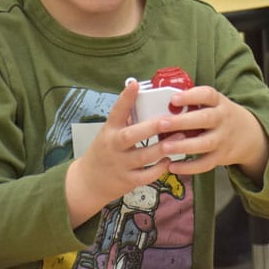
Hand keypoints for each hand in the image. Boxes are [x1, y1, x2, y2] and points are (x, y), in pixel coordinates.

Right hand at [65, 79, 173, 226]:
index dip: (125, 98)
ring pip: (142, 156)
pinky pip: (146, 176)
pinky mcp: (128, 180)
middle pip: (130, 136)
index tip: (134, 84)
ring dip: (162, 147)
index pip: (116, 112)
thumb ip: (126, 119)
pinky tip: (169, 160)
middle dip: (150, 127)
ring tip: (180, 137)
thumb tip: (146, 98)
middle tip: (168, 119)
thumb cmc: (104, 153)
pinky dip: (159, 169)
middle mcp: (114, 147)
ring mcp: (120, 165)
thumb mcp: (109, 133)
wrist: (87, 183)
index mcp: (110, 131)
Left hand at [153, 85, 268, 183]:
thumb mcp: (215, 104)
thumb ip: (194, 103)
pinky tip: (173, 166)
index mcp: (219, 103)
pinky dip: (189, 167)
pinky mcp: (221, 156)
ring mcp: (223, 139)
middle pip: (205, 119)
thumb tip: (163, 103)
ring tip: (164, 147)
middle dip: (182, 122)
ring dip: (183, 146)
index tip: (173, 98)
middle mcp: (223, 119)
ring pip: (205, 143)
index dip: (191, 96)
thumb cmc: (222, 116)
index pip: (207, 95)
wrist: (251, 135)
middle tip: (161, 123)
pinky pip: (205, 164)